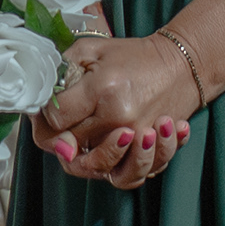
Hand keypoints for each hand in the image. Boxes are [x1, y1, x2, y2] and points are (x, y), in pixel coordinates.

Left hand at [33, 33, 192, 190]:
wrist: (182, 63)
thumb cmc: (134, 56)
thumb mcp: (92, 49)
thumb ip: (61, 71)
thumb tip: (41, 104)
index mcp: (101, 90)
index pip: (56, 120)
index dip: (47, 117)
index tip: (54, 108)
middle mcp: (119, 118)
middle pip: (72, 148)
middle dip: (63, 139)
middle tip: (73, 120)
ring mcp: (138, 136)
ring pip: (102, 170)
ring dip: (94, 158)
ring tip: (102, 137)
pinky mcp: (153, 148)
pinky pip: (134, 175)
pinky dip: (127, 167)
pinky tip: (129, 148)